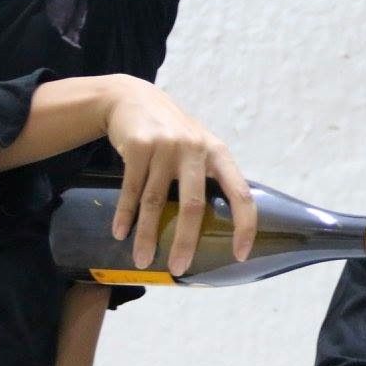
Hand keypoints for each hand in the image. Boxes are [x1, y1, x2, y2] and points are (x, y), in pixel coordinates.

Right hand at [103, 76, 255, 274]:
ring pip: (156, 201)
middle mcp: (195, 149)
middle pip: (193, 205)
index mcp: (218, 153)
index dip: (244, 225)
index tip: (240, 254)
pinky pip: (131, 190)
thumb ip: (210, 176)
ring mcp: (165, 146)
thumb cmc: (173, 132)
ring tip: (142, 260)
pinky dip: (125, 215)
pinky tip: (120, 233)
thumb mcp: (199, 146)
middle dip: (186, 241)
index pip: (240, 193)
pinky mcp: (138, 147)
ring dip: (146, 235)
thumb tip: (222, 224)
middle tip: (180, 267)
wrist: (132, 98)